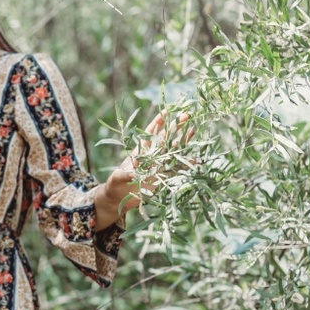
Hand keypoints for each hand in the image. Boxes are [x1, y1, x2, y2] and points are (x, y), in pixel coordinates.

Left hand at [95, 109, 193, 228]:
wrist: (118, 199)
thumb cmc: (115, 185)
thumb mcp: (117, 178)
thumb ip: (125, 174)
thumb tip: (134, 174)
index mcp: (140, 151)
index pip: (150, 133)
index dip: (158, 121)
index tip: (168, 110)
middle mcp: (151, 156)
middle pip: (166, 138)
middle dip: (176, 127)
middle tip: (187, 115)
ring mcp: (158, 166)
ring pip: (174, 151)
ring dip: (183, 141)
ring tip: (193, 131)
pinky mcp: (162, 178)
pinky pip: (176, 169)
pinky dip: (185, 164)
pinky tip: (194, 158)